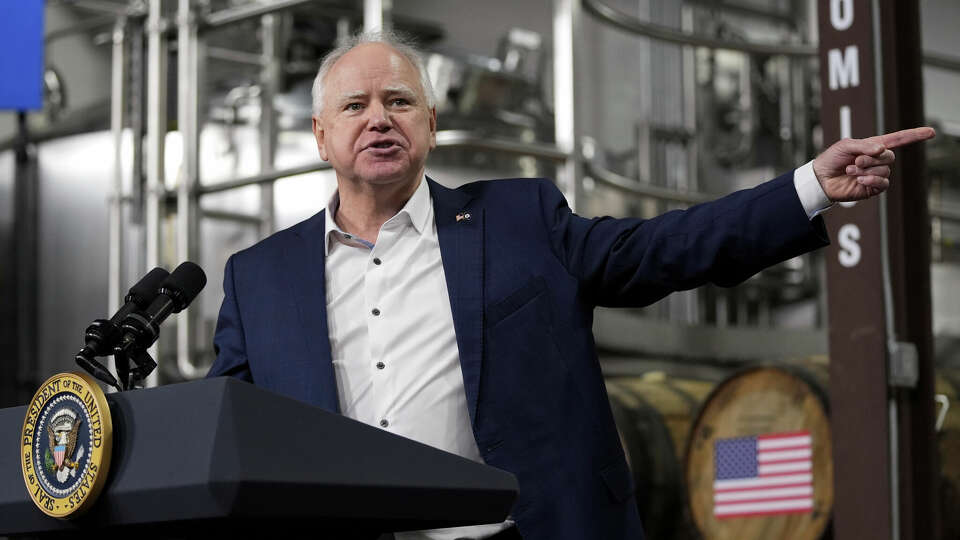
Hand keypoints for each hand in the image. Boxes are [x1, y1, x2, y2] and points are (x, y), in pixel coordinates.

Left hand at [812, 127, 935, 201]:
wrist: (820, 179)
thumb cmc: (831, 159)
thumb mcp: (845, 145)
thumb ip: (864, 146)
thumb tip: (882, 149)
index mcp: (873, 147)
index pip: (898, 140)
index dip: (914, 135)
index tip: (931, 132)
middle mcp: (877, 160)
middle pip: (889, 157)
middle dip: (871, 159)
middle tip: (855, 161)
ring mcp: (876, 174)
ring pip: (884, 171)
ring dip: (866, 170)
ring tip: (851, 171)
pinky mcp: (872, 188)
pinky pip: (883, 184)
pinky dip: (871, 180)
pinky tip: (859, 180)